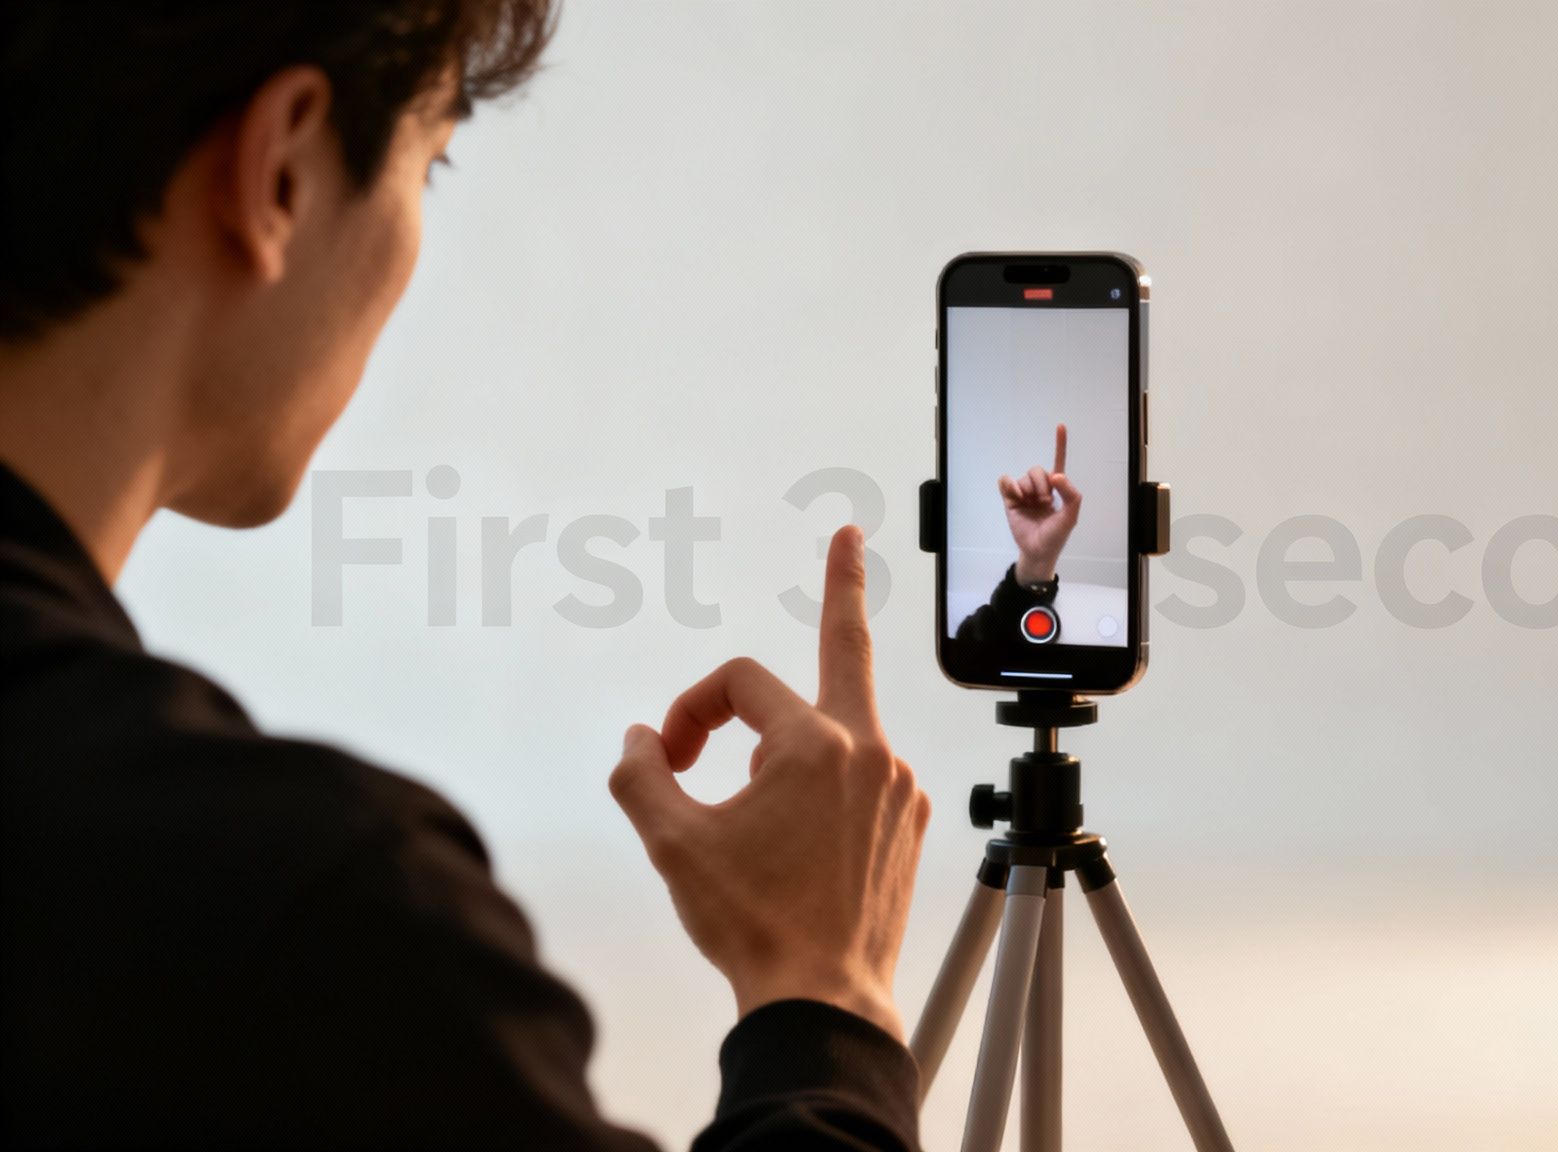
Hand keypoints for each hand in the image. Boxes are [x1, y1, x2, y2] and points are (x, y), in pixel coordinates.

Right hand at [609, 525, 931, 1039]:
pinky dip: (828, 787)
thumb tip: (640, 740)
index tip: (668, 754)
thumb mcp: (672, 843)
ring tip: (761, 806)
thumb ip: (642, 775)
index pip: (740, 681)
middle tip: (848, 538)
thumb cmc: (755, 924)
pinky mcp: (913, 824)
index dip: (691, 707)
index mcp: (815, 744)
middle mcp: (872, 753)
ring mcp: (902, 789)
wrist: (823, 999)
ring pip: (840, 735)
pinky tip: (802, 837)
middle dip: (844, 588)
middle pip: (848, 650)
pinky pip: (864, 780)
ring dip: (794, 747)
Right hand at [999, 422, 1081, 585]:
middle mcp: (1039, 488)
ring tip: (1031, 504)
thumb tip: (1056, 475)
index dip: (1059, 444)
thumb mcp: (1070, 515)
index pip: (1058, 462)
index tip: (1060, 426)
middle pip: (1037, 469)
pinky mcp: (1009, 499)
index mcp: (1056, 489)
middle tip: (1045, 500)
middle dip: (1041, 483)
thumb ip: (1070, 493)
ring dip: (1029, 489)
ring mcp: (1024, 494)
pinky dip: (1009, 486)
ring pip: (1023, 477)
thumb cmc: (1055, 535)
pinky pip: (1005, 481)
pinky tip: (1016, 496)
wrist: (1037, 551)